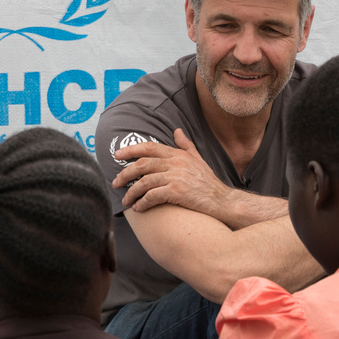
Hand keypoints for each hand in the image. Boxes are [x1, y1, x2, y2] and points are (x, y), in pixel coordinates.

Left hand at [113, 129, 232, 215]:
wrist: (222, 201)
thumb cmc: (209, 182)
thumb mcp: (198, 159)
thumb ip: (185, 145)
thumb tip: (177, 130)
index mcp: (178, 154)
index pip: (149, 147)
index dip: (131, 150)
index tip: (117, 155)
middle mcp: (176, 163)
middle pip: (142, 164)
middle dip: (125, 173)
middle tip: (115, 182)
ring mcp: (176, 177)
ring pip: (144, 182)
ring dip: (131, 193)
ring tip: (126, 200)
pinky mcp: (177, 192)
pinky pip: (152, 196)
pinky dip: (142, 203)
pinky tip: (138, 208)